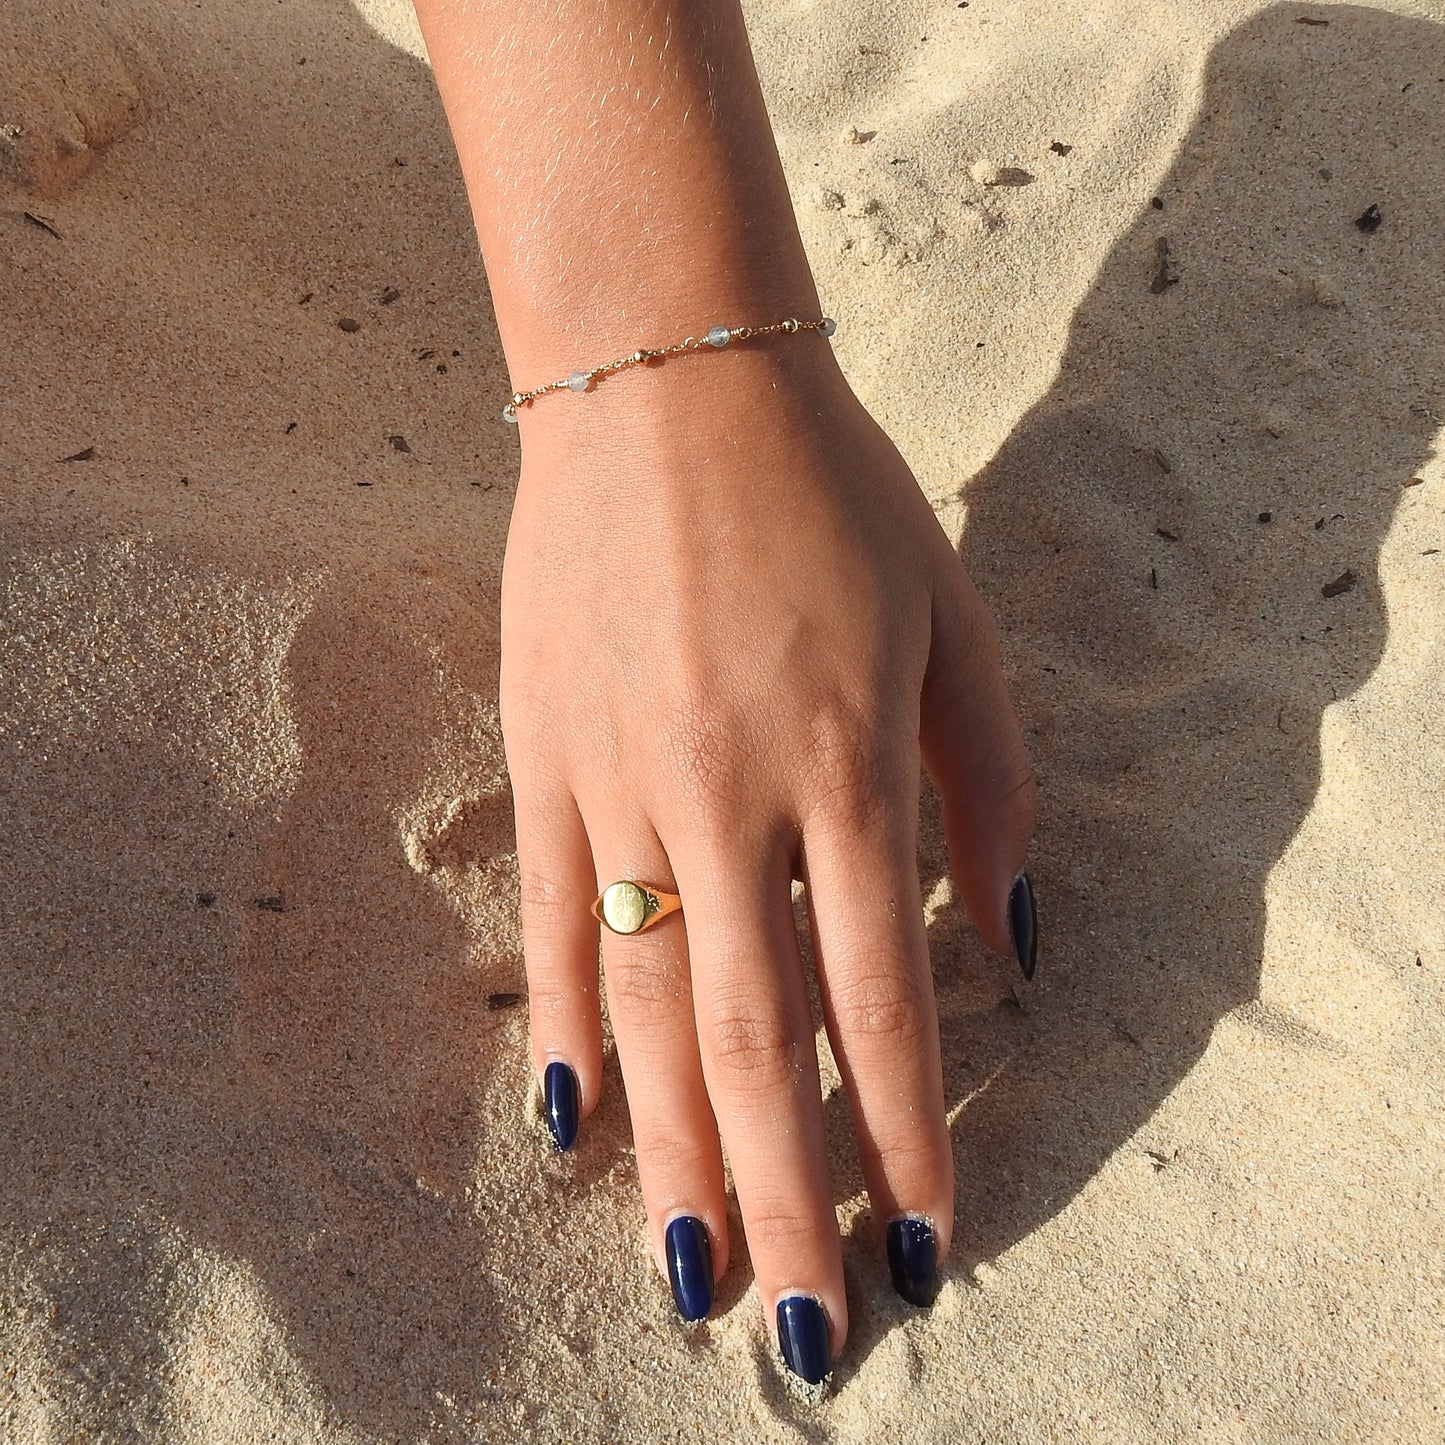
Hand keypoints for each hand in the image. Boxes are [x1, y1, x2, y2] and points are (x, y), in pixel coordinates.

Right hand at [498, 348, 1035, 1383]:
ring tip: (695, 1271)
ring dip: (675, 1152)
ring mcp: (619, 780)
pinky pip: (555, 922)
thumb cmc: (828, 494)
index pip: (884, 989)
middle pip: (756, 1036)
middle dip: (791, 1195)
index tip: (926, 1236)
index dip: (910, 1126)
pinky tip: (576, 1128)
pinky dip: (565, 1029)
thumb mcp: (952, 621)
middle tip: (809, 1330)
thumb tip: (1015, 937)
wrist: (668, 384)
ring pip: (646, 1004)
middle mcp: (727, 791)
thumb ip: (991, 784)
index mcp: (847, 756)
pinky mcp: (542, 757)